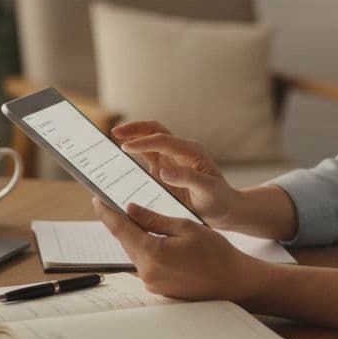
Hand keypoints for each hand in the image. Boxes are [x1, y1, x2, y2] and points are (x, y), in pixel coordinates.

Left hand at [91, 197, 259, 301]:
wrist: (234, 283)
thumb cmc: (215, 253)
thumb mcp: (185, 226)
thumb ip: (154, 219)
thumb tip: (130, 210)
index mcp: (152, 254)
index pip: (120, 229)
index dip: (107, 213)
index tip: (97, 200)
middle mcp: (147, 272)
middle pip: (126, 242)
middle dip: (121, 223)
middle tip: (115, 204)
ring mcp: (152, 284)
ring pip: (136, 253)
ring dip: (136, 237)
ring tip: (138, 220)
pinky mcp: (159, 289)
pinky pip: (146, 264)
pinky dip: (147, 250)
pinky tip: (155, 240)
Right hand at [112, 121, 240, 227]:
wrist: (224, 209)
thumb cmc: (219, 199)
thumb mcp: (208, 190)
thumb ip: (188, 178)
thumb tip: (164, 171)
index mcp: (190, 151)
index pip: (163, 140)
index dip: (143, 142)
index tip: (126, 148)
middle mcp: (180, 151)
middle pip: (155, 130)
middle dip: (135, 129)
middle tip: (114, 132)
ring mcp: (171, 159)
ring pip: (149, 140)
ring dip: (132, 136)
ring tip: (113, 138)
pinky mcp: (164, 169)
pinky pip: (147, 156)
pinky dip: (134, 152)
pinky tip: (120, 157)